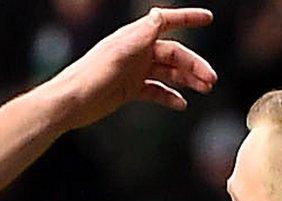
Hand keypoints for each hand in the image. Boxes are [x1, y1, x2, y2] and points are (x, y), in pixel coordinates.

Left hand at [37, 6, 217, 129]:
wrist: (70, 103)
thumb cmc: (90, 75)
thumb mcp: (119, 53)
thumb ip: (141, 35)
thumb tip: (158, 14)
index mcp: (135, 37)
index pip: (166, 22)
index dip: (188, 18)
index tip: (209, 19)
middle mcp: (137, 51)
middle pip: (174, 53)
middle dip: (194, 65)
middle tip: (211, 80)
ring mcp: (134, 71)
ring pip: (168, 72)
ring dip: (187, 80)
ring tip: (204, 90)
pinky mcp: (129, 89)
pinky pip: (155, 90)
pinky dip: (169, 96)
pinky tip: (181, 105)